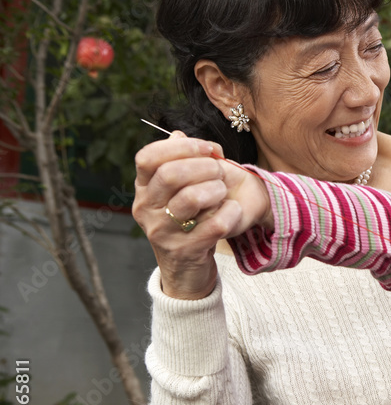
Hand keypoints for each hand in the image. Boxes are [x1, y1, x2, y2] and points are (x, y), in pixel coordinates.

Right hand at [133, 131, 269, 298]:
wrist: (185, 271)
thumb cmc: (186, 223)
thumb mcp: (177, 193)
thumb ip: (179, 163)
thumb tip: (179, 134)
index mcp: (143, 190)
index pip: (148, 157)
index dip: (181, 147)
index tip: (209, 148)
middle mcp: (146, 210)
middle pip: (170, 174)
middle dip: (204, 167)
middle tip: (220, 172)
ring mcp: (162, 232)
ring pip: (191, 199)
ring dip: (216, 189)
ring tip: (223, 192)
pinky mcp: (185, 251)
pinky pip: (214, 225)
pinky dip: (230, 213)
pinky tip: (233, 210)